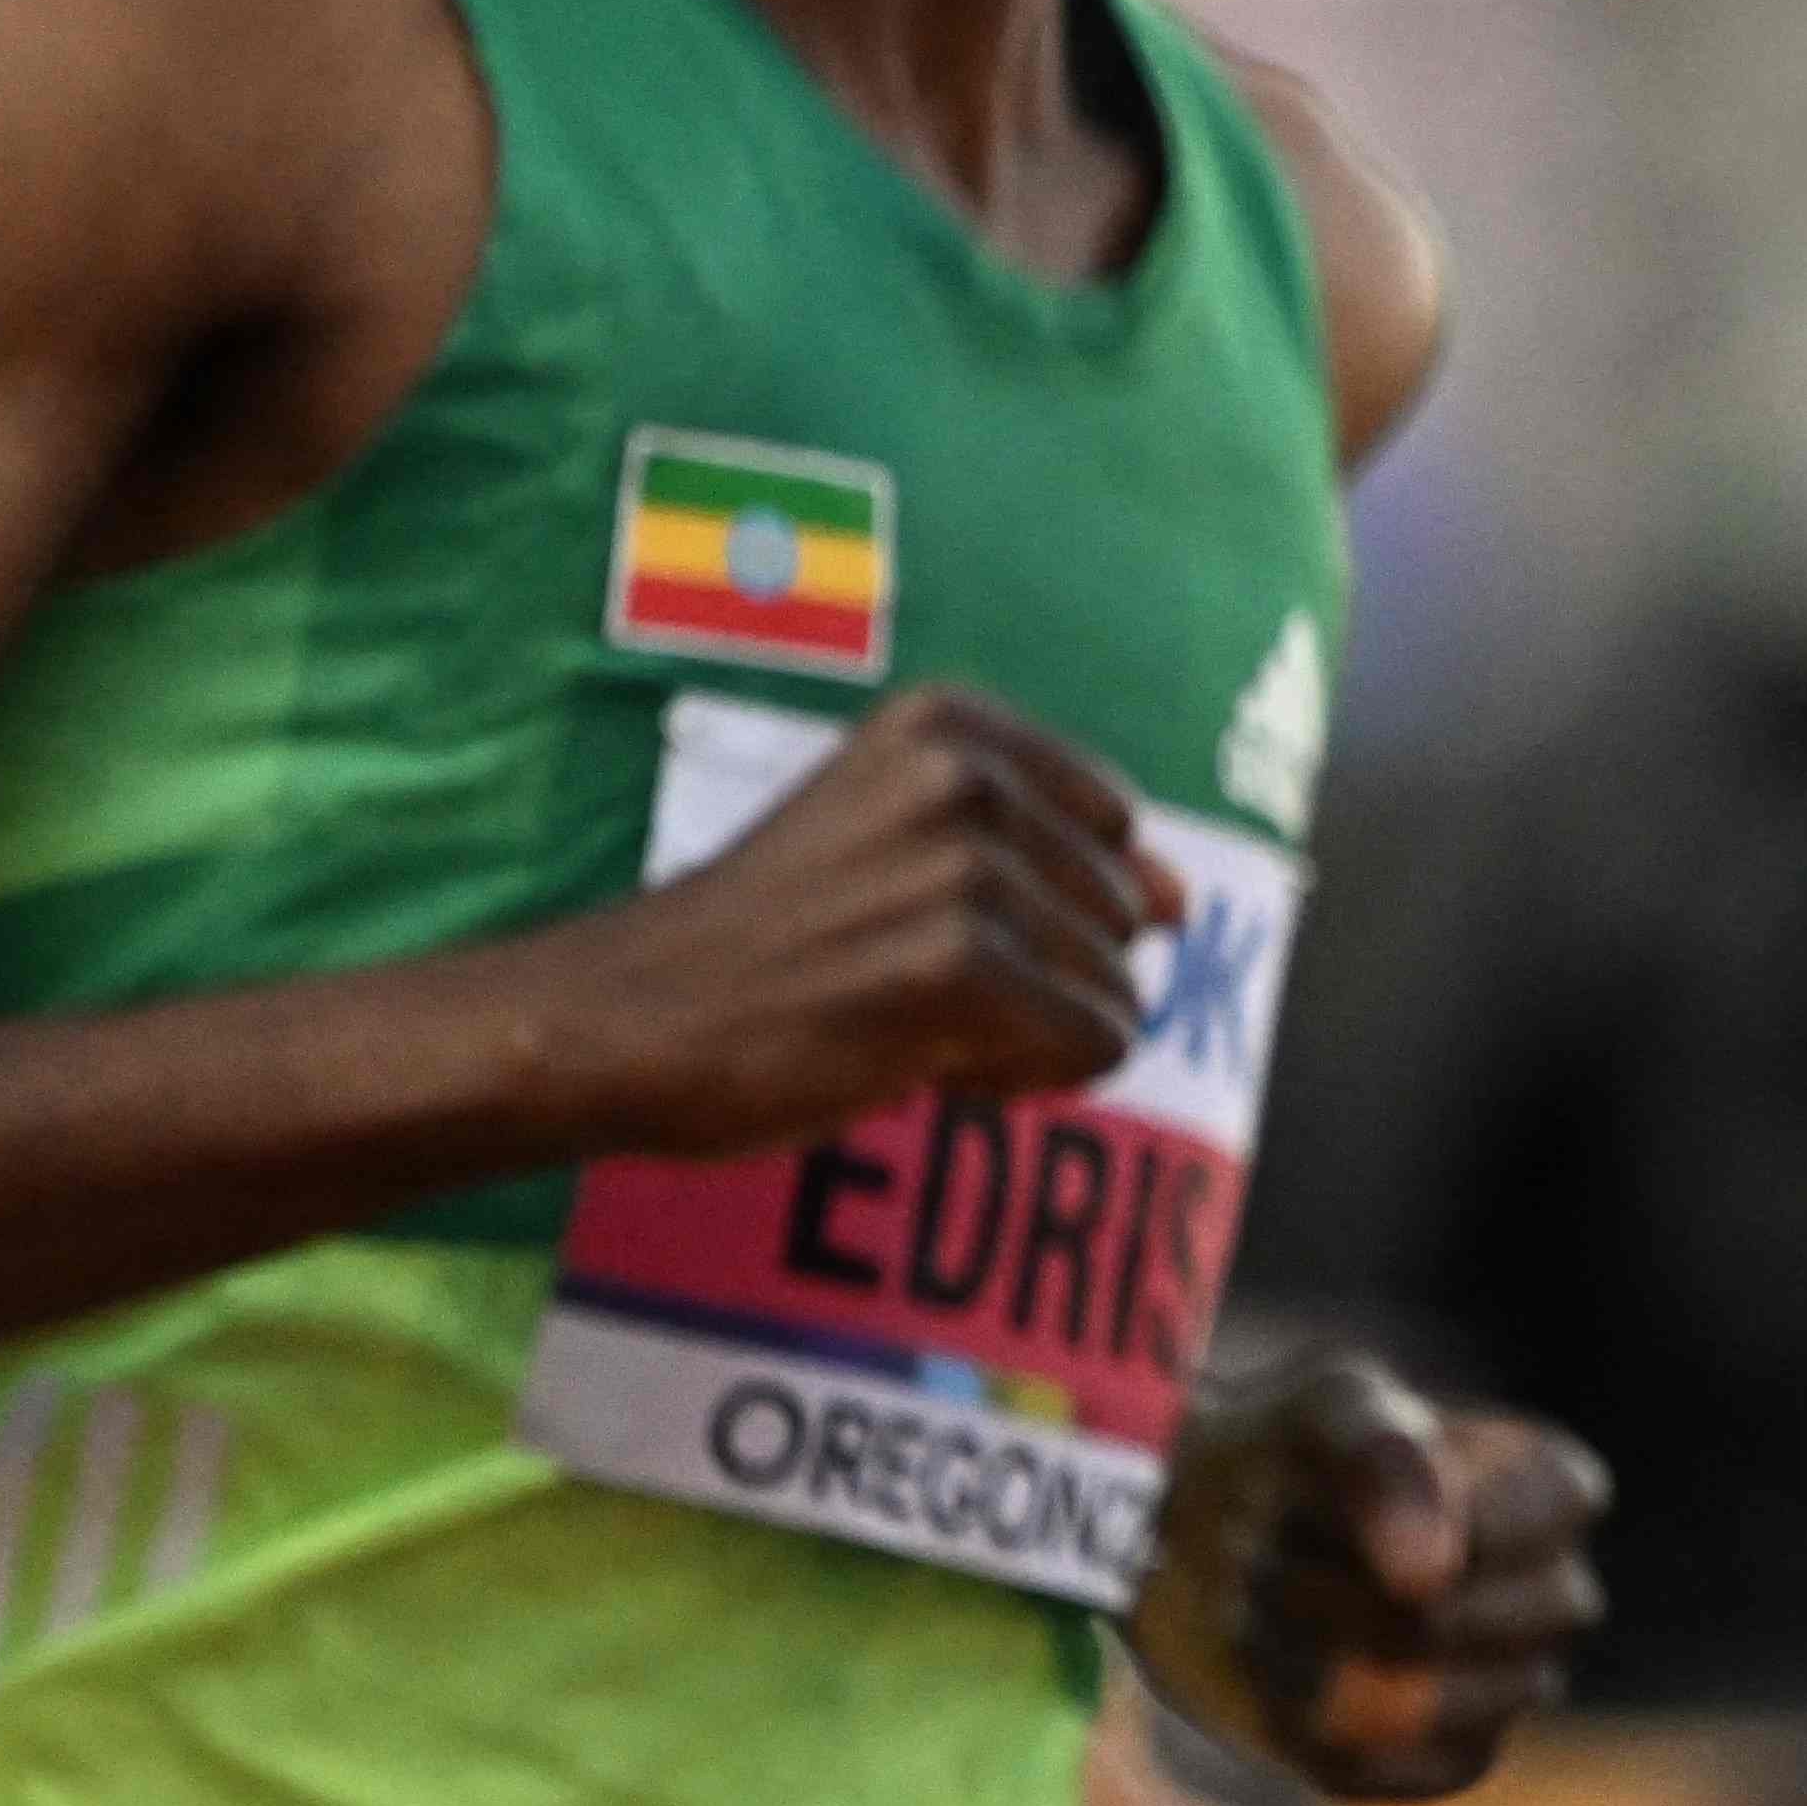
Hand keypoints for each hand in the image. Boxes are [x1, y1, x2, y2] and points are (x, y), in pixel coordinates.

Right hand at [567, 688, 1167, 1158]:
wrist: (622, 1019)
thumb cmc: (767, 943)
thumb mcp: (899, 848)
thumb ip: (1054, 857)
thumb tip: (1185, 899)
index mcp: (952, 726)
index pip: (1115, 829)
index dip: (1043, 903)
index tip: (924, 918)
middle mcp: (966, 777)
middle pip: (1122, 916)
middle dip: (1037, 975)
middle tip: (899, 982)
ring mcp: (964, 868)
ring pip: (1114, 988)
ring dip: (1024, 1033)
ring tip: (898, 1017)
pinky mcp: (959, 968)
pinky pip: (1093, 1046)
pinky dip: (1021, 1079)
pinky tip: (915, 1060)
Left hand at [1132, 1350, 1608, 1800]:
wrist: (1206, 1541)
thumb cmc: (1286, 1456)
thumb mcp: (1325, 1411)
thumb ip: (1386, 1461)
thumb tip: (1430, 1578)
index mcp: (1554, 1490)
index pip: (1537, 1516)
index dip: (1417, 1514)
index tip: (1323, 1492)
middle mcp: (1556, 1592)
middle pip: (1450, 1618)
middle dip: (1324, 1588)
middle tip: (1266, 1550)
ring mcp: (1514, 1684)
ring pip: (1416, 1702)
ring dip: (1300, 1657)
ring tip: (1261, 1610)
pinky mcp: (1453, 1758)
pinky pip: (1387, 1766)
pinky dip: (1304, 1725)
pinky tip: (1276, 1674)